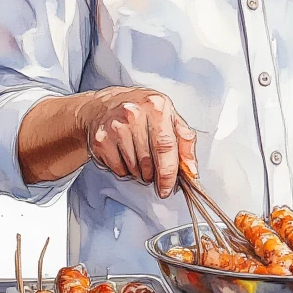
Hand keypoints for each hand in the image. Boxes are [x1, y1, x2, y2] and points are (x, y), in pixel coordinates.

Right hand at [77, 87, 197, 197]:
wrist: (104, 105)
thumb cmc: (142, 111)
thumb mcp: (169, 116)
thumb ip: (185, 141)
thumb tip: (191, 170)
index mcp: (156, 106)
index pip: (166, 146)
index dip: (168, 172)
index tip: (168, 187)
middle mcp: (134, 113)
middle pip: (149, 161)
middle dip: (154, 175)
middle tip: (154, 174)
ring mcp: (115, 126)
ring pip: (134, 168)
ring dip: (140, 173)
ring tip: (139, 158)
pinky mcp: (101, 139)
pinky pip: (119, 169)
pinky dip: (125, 170)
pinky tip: (125, 155)